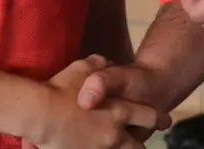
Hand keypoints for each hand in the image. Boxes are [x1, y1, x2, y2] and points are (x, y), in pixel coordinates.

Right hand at [23, 58, 168, 148]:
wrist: (39, 114)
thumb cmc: (60, 88)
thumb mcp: (85, 66)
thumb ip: (102, 66)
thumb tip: (107, 63)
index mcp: (120, 111)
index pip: (150, 116)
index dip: (159, 118)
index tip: (165, 120)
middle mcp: (114, 135)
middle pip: (138, 146)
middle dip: (140, 144)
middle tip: (142, 143)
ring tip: (119, 146)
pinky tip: (96, 147)